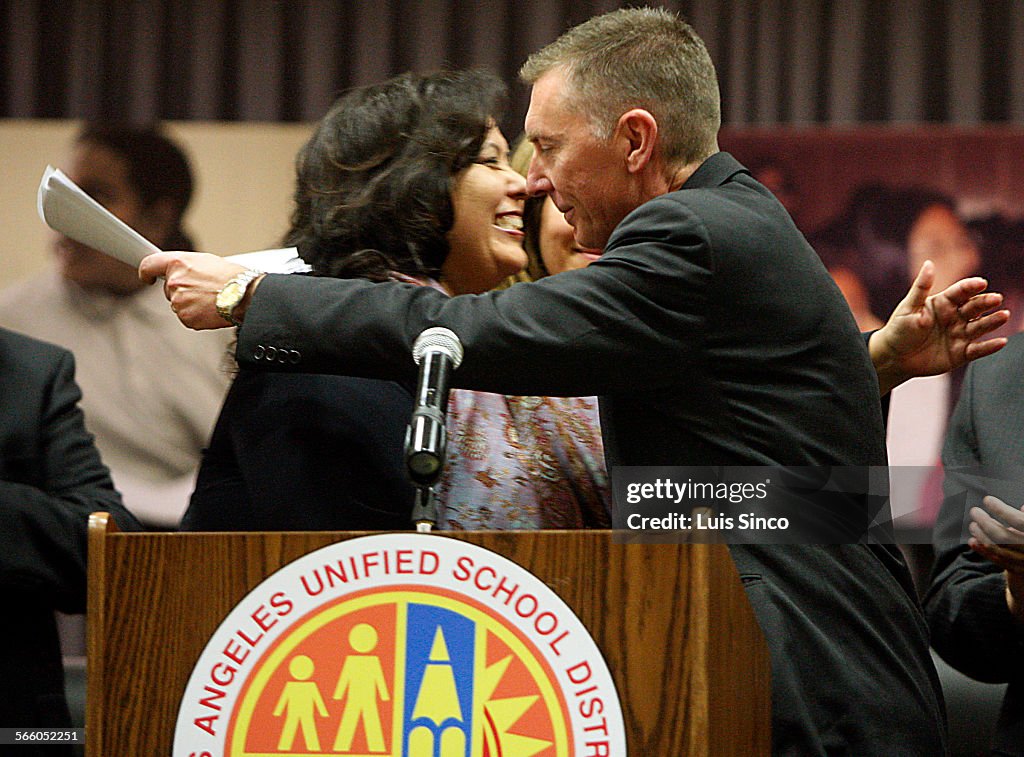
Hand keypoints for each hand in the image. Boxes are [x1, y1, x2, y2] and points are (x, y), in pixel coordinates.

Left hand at [139, 251, 249, 329]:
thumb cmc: (233, 277)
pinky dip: (197, 315)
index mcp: (179, 263)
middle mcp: (174, 282)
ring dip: (191, 303)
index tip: (147, 277)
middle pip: (168, 289)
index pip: (150, 265)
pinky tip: (211, 309)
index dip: (146, 272)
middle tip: (203, 289)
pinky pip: (187, 317)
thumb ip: (187, 267)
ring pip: (178, 304)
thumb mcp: (208, 262)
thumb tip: (179, 274)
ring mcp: (179, 301)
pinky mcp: (186, 317)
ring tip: (212, 298)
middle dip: (182, 290)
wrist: (246, 296)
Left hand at [869, 260, 1008, 394]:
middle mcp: (955, 317)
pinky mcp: (961, 353)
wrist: (894, 357)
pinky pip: (978, 350)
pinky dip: (989, 347)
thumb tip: (929, 264)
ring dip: (993, 321)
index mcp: (943, 303)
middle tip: (996, 298)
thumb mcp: (909, 307)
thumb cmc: (899, 329)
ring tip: (1004, 315)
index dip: (971, 286)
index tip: (981, 282)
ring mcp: (959, 334)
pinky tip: (1001, 342)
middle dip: (986, 302)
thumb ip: (921, 287)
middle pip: (974, 307)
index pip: (960, 292)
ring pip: (980, 326)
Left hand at [968, 494, 1023, 623]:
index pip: (1019, 520)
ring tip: (972, 525)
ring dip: (981, 535)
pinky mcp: (1018, 571)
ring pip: (998, 549)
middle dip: (986, 522)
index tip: (987, 500)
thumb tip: (1023, 508)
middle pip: (1004, 536)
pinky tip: (972, 541)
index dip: (1002, 509)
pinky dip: (983, 551)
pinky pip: (997, 561)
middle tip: (974, 511)